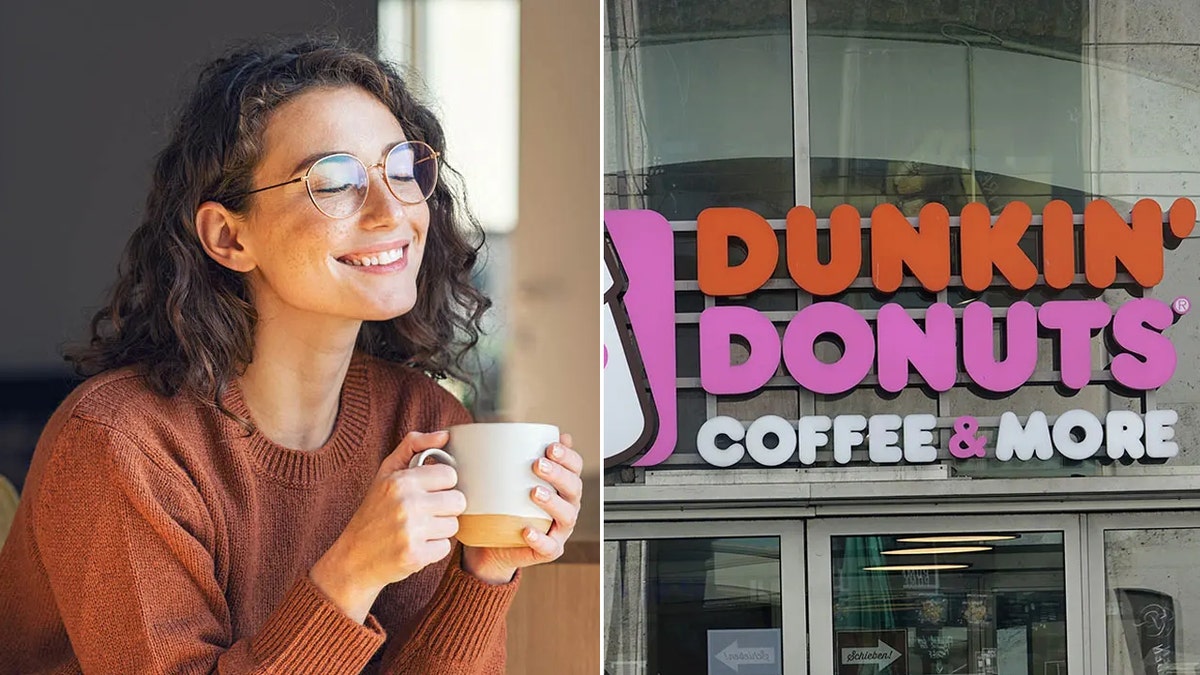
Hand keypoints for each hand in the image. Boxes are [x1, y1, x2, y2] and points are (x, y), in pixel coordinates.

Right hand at [310, 431, 465, 621]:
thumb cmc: (374, 512)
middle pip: (458, 501)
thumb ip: (413, 446)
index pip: (450, 475)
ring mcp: (411, 531)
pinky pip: (445, 548)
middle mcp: (407, 504)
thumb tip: (445, 435)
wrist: (353, 558)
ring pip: (454, 525)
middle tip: (425, 513)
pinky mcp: (415, 556)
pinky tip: (415, 546)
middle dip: (445, 508)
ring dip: (439, 530)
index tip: (428, 492)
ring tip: (418, 530)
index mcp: (401, 481)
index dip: (442, 485)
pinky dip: (433, 549)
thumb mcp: (386, 473)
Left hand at [462, 433, 583, 583]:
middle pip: (574, 488)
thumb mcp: (508, 478)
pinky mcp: (549, 550)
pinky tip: (527, 530)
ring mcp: (559, 529)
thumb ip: (515, 455)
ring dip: (553, 502)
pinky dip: (540, 539)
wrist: (493, 544)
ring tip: (534, 492)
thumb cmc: (504, 506)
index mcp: (561, 485)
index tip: (550, 446)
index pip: (574, 466)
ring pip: (567, 515)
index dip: (567, 456)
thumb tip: (513, 427)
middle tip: (537, 464)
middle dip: (559, 474)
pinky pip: (550, 547)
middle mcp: (566, 505)